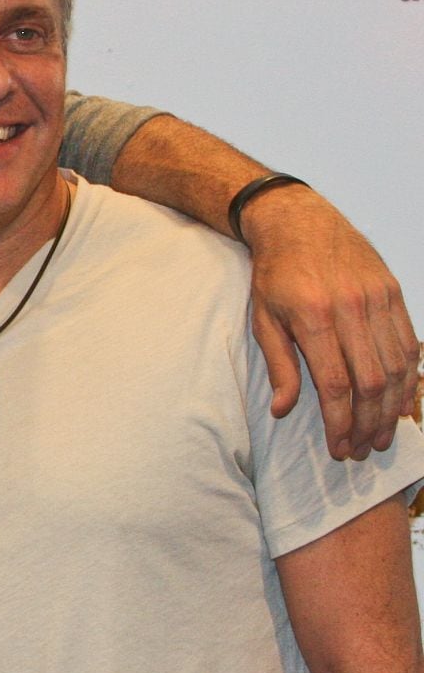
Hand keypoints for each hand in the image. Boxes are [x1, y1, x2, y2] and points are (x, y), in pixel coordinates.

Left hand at [242, 184, 417, 458]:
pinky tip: (402, 403)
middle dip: (368, 423)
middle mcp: (352, 308)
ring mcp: (378, 298)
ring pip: (396, 366)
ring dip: (392, 408)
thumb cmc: (274, 275)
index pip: (335, 384)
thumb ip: (278, 366)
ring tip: (382, 436)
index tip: (338, 447)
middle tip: (362, 450)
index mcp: (314, 317)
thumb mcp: (263, 318)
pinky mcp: (394, 292)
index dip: (340, 421)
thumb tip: (282, 411)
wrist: (298, 222)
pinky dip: (410, 377)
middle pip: (371, 381)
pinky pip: (410, 343)